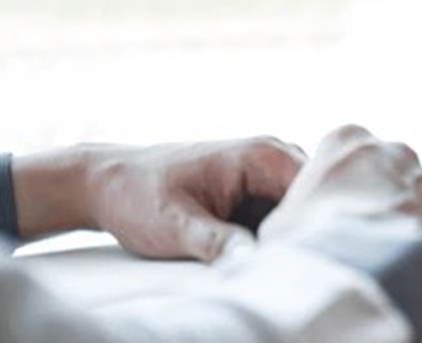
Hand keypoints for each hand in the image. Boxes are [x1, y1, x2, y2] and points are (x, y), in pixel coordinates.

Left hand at [13, 137, 305, 261]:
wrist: (105, 184)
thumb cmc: (137, 196)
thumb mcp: (175, 226)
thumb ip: (217, 243)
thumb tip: (254, 264)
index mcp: (261, 155)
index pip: (317, 190)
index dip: (314, 226)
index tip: (294, 258)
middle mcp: (273, 157)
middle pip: (315, 202)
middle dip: (306, 234)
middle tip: (285, 267)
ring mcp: (266, 175)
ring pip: (300, 213)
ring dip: (290, 238)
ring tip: (271, 264)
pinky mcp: (256, 194)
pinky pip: (282, 218)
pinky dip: (275, 240)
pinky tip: (259, 259)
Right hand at [259, 125, 421, 296]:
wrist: (360, 277)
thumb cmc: (312, 245)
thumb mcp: (279, 222)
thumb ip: (295, 212)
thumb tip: (295, 230)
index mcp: (348, 140)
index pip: (346, 153)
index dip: (340, 188)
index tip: (333, 215)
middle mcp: (395, 153)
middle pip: (388, 175)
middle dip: (380, 203)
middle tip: (362, 241)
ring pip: (420, 203)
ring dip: (407, 228)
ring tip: (386, 263)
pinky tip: (411, 274)